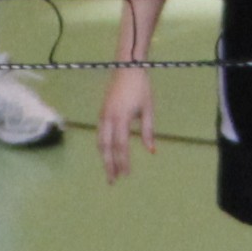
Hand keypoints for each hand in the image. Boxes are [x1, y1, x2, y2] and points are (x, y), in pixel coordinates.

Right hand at [97, 64, 155, 180]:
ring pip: (100, 142)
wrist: (127, 68)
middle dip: (109, 166)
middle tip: (112, 181)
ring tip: (110, 171)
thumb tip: (152, 151)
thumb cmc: (141, 88)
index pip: (121, 146)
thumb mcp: (148, 110)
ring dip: (104, 158)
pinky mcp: (101, 113)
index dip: (123, 162)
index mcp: (121, 118)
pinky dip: (103, 148)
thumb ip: (148, 131)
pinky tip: (107, 155)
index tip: (126, 175)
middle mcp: (109, 119)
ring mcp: (103, 116)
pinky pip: (100, 134)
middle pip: (106, 148)